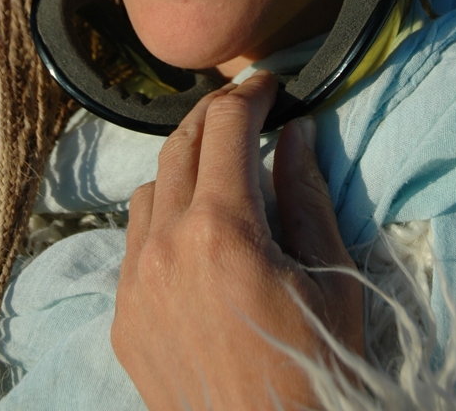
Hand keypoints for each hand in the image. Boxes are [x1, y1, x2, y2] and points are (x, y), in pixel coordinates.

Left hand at [112, 71, 363, 410]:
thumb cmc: (318, 372)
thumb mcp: (332, 279)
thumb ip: (307, 195)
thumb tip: (295, 133)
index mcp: (222, 231)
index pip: (227, 128)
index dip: (250, 94)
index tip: (269, 84)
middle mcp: (165, 248)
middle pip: (180, 145)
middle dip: (214, 117)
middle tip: (246, 110)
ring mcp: (134, 286)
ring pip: (150, 190)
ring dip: (185, 168)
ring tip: (222, 178)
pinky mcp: (123, 320)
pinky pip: (134, 244)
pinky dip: (164, 220)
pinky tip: (196, 237)